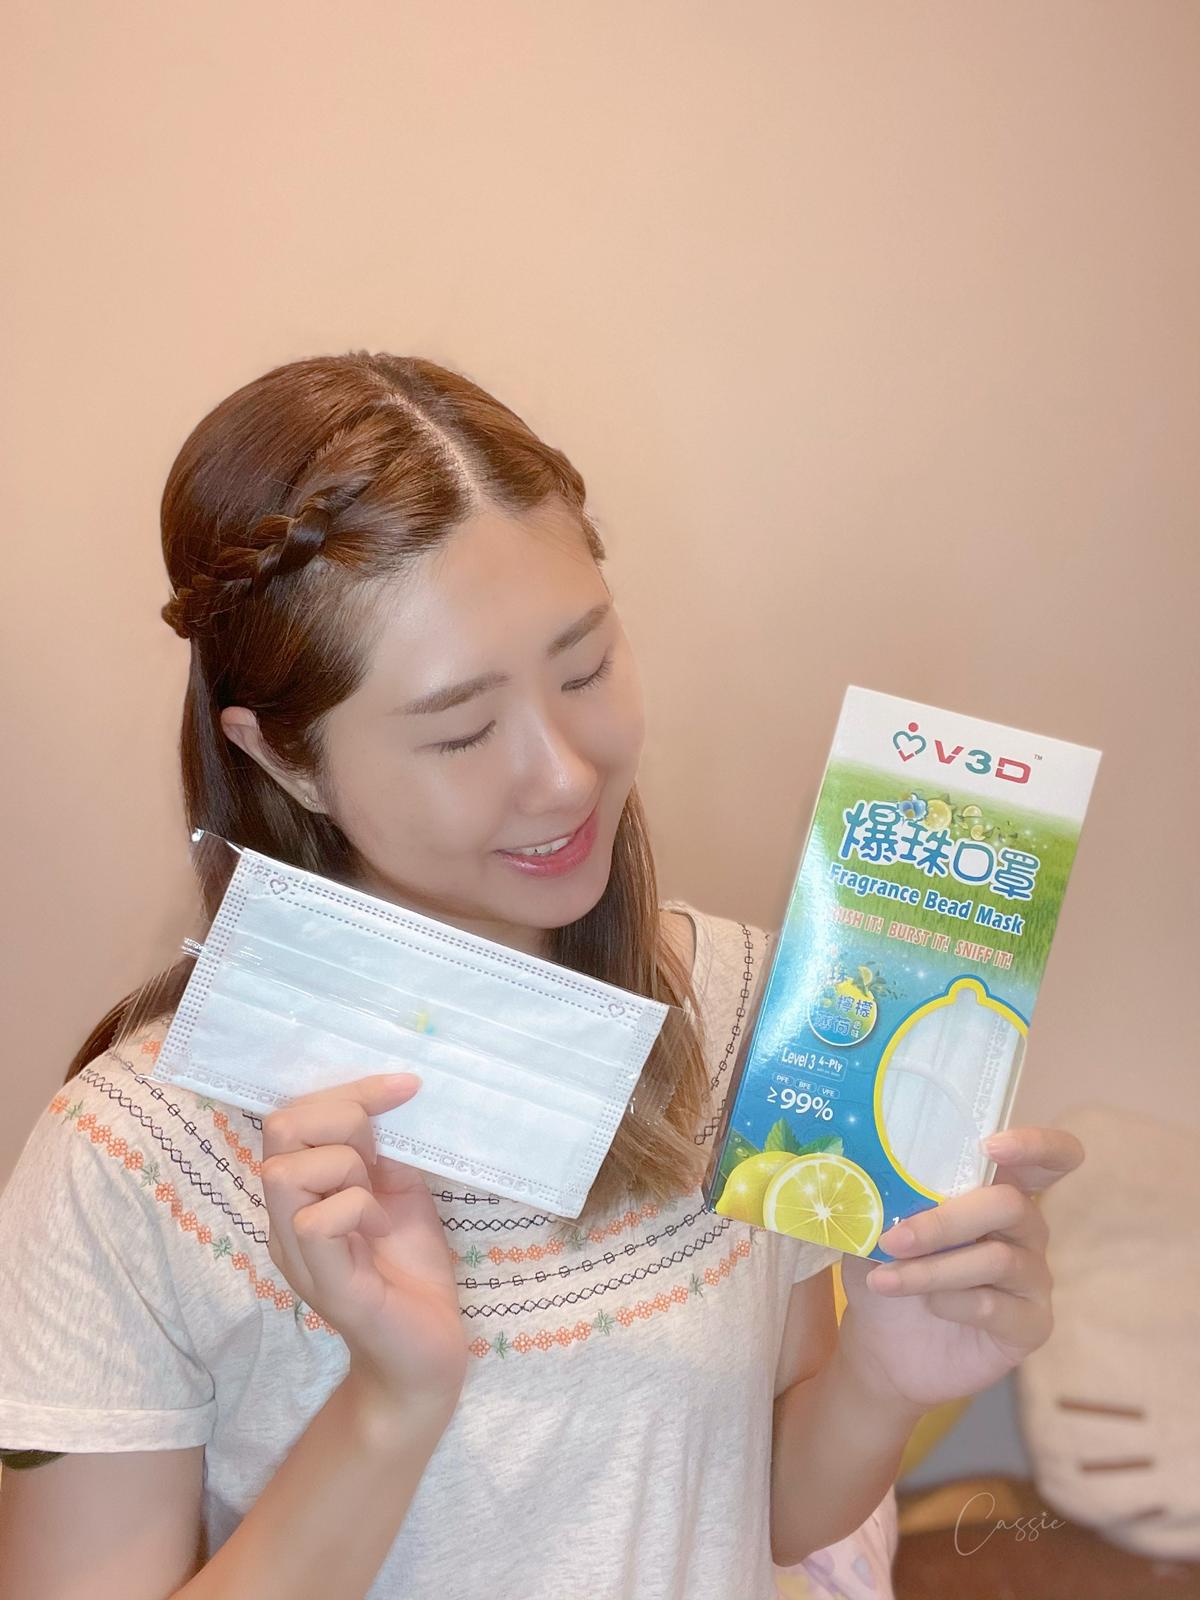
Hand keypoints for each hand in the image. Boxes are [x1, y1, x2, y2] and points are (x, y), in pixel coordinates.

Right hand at [261, 1073, 468, 1415]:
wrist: (428, 1353)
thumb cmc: (411, 1269)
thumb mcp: (400, 1190)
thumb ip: (381, 1149)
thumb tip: (389, 1096)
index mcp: (301, 1190)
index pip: (293, 1113)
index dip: (348, 1090)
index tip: (404, 1088)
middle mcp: (285, 1217)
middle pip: (280, 1128)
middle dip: (342, 1120)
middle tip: (380, 1157)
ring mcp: (297, 1252)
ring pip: (286, 1170)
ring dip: (346, 1167)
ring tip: (378, 1199)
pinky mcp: (324, 1283)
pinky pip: (315, 1221)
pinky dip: (357, 1209)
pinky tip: (380, 1230)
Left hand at [836, 1125, 1084, 1411]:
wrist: (881, 1344)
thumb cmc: (886, 1267)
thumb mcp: (876, 1223)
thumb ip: (885, 1191)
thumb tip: (865, 1163)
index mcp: (995, 1190)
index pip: (1046, 1159)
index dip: (1035, 1144)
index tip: (992, 1145)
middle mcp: (1026, 1229)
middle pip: (1010, 1205)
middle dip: (946, 1221)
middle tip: (895, 1239)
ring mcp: (1033, 1278)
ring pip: (997, 1259)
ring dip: (933, 1269)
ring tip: (885, 1280)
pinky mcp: (1032, 1325)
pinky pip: (996, 1306)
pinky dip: (952, 1303)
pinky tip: (928, 1307)